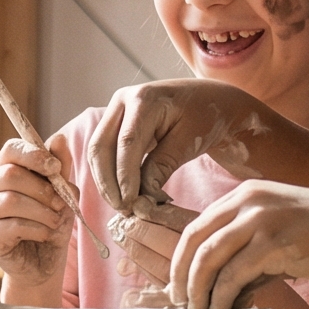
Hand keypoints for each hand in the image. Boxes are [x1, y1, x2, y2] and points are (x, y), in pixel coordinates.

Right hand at [0, 137, 73, 285]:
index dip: (34, 155)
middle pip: (10, 174)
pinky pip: (11, 225)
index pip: (11, 149)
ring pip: (10, 200)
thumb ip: (60, 169)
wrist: (44, 263)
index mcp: (3, 169)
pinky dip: (36, 229)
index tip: (55, 168)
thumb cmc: (50, 223)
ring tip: (54, 221)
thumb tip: (59, 139)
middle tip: (59, 204)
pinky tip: (43, 234)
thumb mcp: (62, 193)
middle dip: (42, 189)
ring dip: (41, 211)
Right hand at [86, 80, 275, 213]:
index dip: (125, 175)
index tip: (130, 203)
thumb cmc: (206, 117)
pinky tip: (121, 195)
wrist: (210, 101)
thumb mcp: (191, 141)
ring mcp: (117, 111)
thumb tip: (140, 197)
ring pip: (98, 151)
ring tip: (122, 206)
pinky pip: (105, 152)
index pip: (127, 142)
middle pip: (101, 146)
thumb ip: (163, 165)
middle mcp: (123, 100)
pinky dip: (110, 175)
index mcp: (144, 98)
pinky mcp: (117, 124)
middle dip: (107, 182)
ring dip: (105, 181)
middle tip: (122, 209)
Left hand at [116, 199, 302, 308]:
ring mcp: (262, 220)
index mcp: (245, 195)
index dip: (180, 260)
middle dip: (181, 276)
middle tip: (181, 304)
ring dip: (198, 290)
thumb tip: (221, 291)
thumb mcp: (278, 233)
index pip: (196, 226)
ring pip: (208, 258)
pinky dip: (222, 296)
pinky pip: (233, 273)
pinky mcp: (276, 243)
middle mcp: (248, 201)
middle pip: (194, 240)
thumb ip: (247, 256)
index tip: (177, 287)